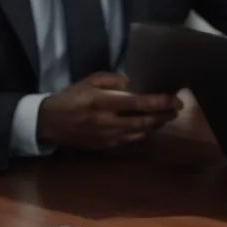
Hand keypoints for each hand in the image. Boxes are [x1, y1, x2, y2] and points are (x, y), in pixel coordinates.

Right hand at [37, 72, 181, 149]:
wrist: (48, 122)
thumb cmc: (71, 97)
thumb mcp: (89, 80)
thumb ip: (113, 80)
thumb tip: (134, 85)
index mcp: (102, 102)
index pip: (138, 103)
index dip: (160, 102)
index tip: (176, 99)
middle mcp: (107, 121)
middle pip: (143, 121)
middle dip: (164, 115)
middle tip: (178, 109)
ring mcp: (106, 136)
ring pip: (139, 133)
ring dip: (156, 125)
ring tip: (168, 116)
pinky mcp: (105, 146)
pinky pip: (130, 140)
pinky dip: (143, 133)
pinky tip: (150, 126)